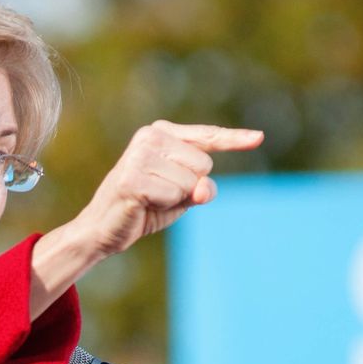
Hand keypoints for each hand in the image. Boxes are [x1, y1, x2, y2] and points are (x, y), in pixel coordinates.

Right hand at [28, 120, 261, 319]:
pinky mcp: (133, 177)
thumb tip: (204, 187)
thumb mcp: (182, 196)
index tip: (259, 138)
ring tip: (149, 199)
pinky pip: (174, 194)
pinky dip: (163, 206)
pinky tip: (142, 204)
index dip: (235, 139)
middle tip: (159, 194)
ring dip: (175, 199)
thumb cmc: (144, 207)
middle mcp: (150, 137)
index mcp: (162, 134)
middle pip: (204, 164)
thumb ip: (202, 187)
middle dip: (189, 187)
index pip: (207, 137)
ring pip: (191, 181)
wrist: (103, 230)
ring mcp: (139, 155)